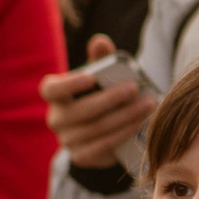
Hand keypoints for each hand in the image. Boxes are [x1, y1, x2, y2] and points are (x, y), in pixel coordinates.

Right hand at [40, 34, 155, 170]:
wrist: (104, 125)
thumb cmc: (100, 92)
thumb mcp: (101, 73)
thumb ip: (101, 58)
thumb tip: (100, 41)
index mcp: (54, 94)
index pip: (52, 90)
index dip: (69, 85)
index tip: (91, 78)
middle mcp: (55, 119)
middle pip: (82, 111)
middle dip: (111, 100)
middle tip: (135, 89)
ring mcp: (67, 140)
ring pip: (96, 130)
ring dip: (125, 117)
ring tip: (146, 105)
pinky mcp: (81, 157)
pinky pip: (103, 147)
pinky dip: (123, 134)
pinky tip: (139, 123)